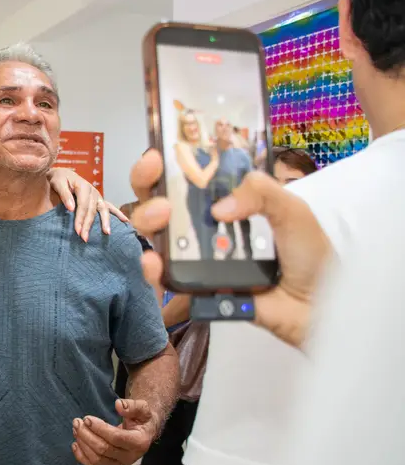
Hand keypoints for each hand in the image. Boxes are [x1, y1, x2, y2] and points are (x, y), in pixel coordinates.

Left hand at [47, 168, 126, 241]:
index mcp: (83, 186)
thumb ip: (64, 194)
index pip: (83, 205)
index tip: (77, 231)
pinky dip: (118, 214)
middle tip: (84, 238)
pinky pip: (110, 207)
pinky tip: (125, 221)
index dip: (80, 218)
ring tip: (106, 233)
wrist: (62, 174)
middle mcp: (92, 191)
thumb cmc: (58, 179)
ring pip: (103, 209)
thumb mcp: (58, 182)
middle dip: (89, 224)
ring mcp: (97, 196)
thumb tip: (71, 208)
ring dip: (105, 222)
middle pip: (92, 210)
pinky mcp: (98, 200)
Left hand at [72, 399, 156, 464]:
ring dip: (83, 443)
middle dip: (87, 435)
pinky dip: (82, 456)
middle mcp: (130, 457)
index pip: (116, 438)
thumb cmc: (142, 419)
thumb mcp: (142, 409)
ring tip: (76, 429)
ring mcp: (120, 464)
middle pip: (103, 449)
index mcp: (139, 442)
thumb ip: (132, 406)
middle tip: (77, 422)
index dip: (100, 428)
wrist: (144, 431)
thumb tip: (119, 405)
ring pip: (97, 458)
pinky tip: (75, 444)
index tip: (87, 418)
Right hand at [129, 149, 330, 346]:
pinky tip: (154, 262)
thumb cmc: (309, 256)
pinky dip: (152, 270)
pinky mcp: (193, 288)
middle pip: (159, 201)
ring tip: (159, 218)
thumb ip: (259, 192)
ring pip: (154, 236)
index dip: (166, 164)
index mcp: (226, 202)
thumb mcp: (291, 210)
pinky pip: (164, 279)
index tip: (158, 157)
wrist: (317, 307)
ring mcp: (194, 258)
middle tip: (157, 185)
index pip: (187, 176)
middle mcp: (204, 227)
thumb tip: (217, 209)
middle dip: (146, 187)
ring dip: (146, 223)